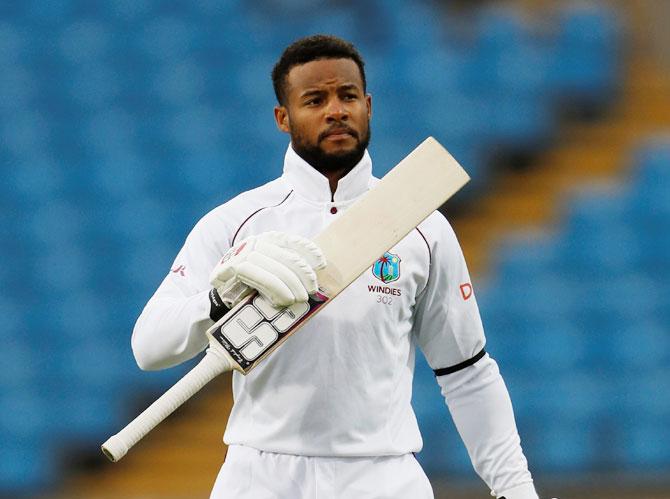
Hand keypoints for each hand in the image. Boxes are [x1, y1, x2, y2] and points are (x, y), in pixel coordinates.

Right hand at [210, 231, 325, 307]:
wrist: (218, 302)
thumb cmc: (249, 290)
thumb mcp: (271, 276)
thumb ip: (287, 271)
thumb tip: (313, 278)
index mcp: (265, 241)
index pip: (290, 240)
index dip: (308, 250)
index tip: (322, 263)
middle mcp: (253, 243)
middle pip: (285, 255)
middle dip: (302, 273)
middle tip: (312, 289)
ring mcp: (241, 253)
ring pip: (273, 266)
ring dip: (290, 284)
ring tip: (300, 298)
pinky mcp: (231, 267)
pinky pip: (259, 276)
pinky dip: (275, 289)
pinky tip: (285, 299)